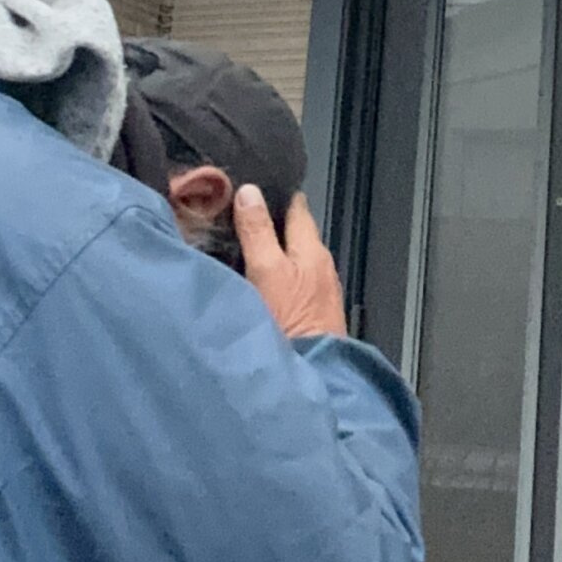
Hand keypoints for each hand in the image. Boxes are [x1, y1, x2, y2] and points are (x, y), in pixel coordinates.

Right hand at [233, 187, 347, 340]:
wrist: (313, 375)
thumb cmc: (291, 325)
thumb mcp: (267, 272)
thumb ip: (258, 233)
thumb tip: (249, 192)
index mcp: (313, 250)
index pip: (297, 209)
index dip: (277, 196)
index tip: (255, 186)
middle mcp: (321, 267)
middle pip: (295, 235)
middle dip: (272, 224)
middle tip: (240, 217)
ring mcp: (318, 293)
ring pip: (293, 260)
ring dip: (273, 252)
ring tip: (244, 249)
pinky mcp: (311, 316)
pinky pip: (292, 285)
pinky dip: (276, 277)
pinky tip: (258, 286)